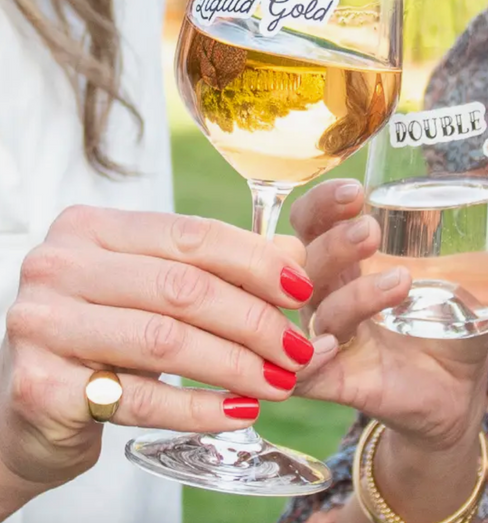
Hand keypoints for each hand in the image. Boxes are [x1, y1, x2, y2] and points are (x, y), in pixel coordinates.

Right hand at [0, 207, 313, 502]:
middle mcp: (60, 265)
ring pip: (166, 341)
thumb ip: (218, 267)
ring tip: (281, 383)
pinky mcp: (41, 386)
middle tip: (298, 349)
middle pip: (184, 288)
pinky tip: (242, 412)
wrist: (32, 406)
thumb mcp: (156, 288)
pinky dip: (201, 409)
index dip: (256, 261)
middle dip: (255, 320)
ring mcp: (44, 323)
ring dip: (236, 365)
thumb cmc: (107, 334)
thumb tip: (293, 255)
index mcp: (93, 228)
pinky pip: (140, 399)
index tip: (301, 290)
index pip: (192, 235)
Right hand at [291, 180, 487, 449]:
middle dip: (333, 240)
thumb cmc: (451, 320)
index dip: (323, 202)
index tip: (356, 191)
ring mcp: (332, 336)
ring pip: (316, 309)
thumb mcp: (474, 275)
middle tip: (372, 230)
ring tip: (401, 281)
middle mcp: (332, 292)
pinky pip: (306, 373)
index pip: (314, 219)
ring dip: (352, 293)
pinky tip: (338, 345)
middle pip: (304, 258)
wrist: (457, 390)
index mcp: (352, 258)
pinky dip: (314, 358)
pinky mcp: (340, 381)